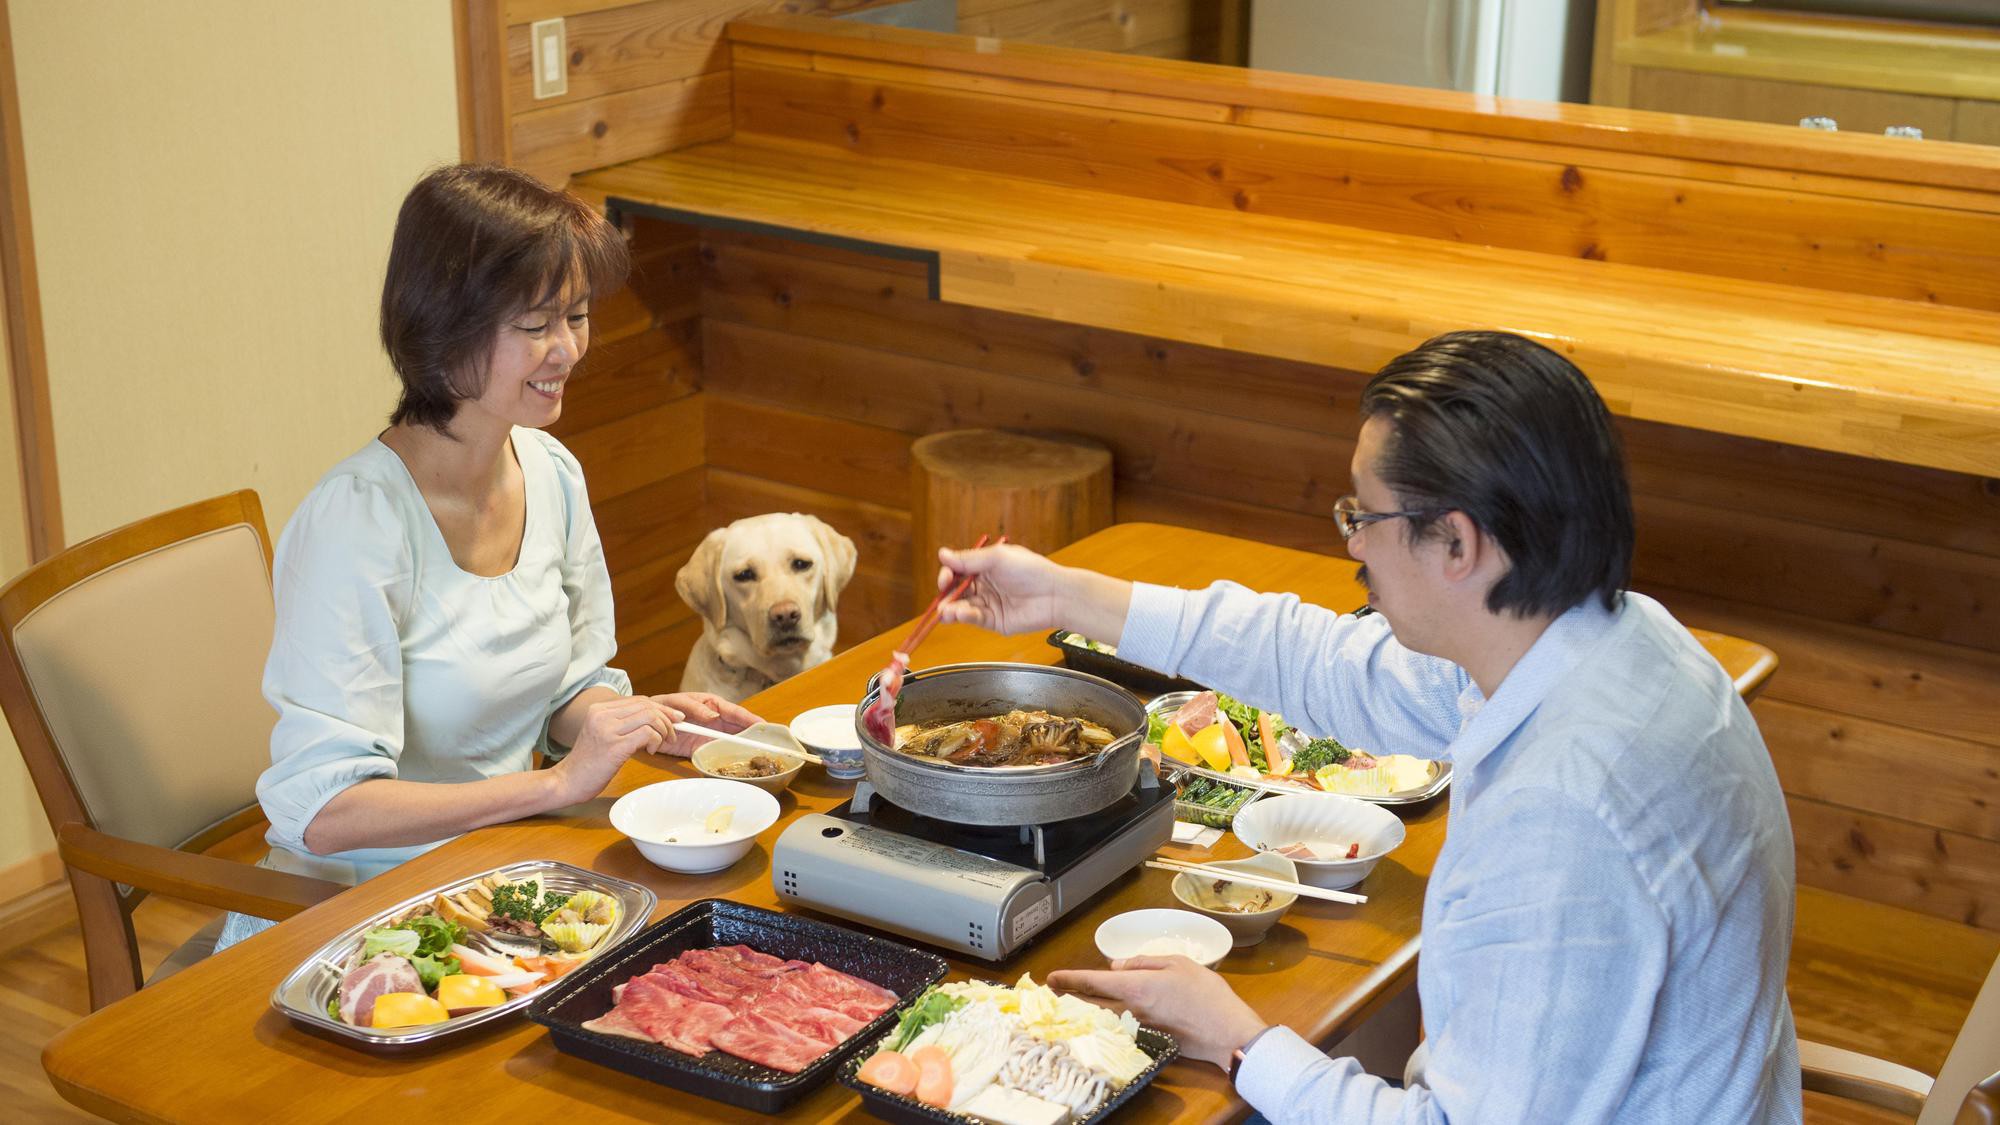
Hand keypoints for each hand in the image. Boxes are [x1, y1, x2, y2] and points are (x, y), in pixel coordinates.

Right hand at [549, 696, 679, 803]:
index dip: (661, 709)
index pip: (639, 700)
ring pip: (650, 717)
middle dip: (667, 718)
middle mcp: (602, 715)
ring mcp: (608, 729)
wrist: (568, 782)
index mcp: (599, 709)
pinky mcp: (615, 746)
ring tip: (661, 743)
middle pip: (647, 706)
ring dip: (664, 730)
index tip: (674, 718)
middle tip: (674, 732)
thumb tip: (654, 718)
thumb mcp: (602, 734)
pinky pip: (648, 734)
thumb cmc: (588, 762)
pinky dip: (656, 741)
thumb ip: (622, 723)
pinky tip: (651, 751)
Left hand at [649, 692, 761, 756]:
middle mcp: (715, 721)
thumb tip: (714, 716)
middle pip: (739, 729)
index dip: (751, 719)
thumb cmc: (662, 706)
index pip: (736, 713)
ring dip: (743, 748)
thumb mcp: (678, 702)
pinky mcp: (701, 749)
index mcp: (713, 705)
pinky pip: (718, 753)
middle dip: (753, 735)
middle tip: (768, 744)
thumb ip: (696, 707)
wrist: (646, 724)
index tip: (764, 726)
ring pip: (731, 741)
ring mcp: (709, 735)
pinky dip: (728, 758)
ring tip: (759, 755)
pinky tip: (737, 764)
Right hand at [931, 544, 1070, 634]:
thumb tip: (942, 554)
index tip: (944, 578)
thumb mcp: (997, 558)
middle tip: (942, 599)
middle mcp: (985, 584)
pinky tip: (959, 614)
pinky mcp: (995, 621)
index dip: (947, 574)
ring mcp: (989, 603)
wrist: (1054, 595)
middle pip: (957, 590)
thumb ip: (968, 559)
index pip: (957, 570)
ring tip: (946, 611)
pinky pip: (974, 619)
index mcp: (985, 566)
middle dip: (947, 595)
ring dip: (951, 608)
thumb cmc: (1031, 570)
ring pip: (963, 606)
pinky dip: (964, 616)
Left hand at [1048, 956, 1268, 1070]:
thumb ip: (1144, 962)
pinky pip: (1118, 1027)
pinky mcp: (1148, 1040)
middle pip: (1090, 1004)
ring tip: (1070, 1001)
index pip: (1093, 982)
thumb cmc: (1206, 993)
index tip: (1051, 977)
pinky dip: (1104, 1021)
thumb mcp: (1178, 963)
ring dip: (1084, 1009)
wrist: (1226, 1032)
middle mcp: (1131, 1010)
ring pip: (1102, 1017)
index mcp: (1136, 986)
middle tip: (1052, 991)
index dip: (1069, 979)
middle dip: (1069, 996)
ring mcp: (1138, 1028)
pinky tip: (1100, 1016)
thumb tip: (1116, 964)